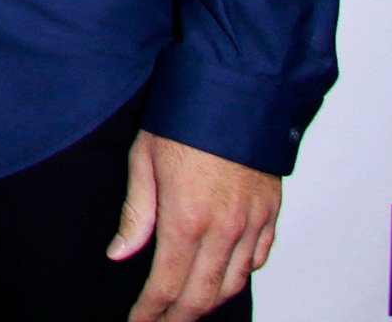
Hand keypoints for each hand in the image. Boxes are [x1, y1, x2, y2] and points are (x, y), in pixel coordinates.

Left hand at [108, 130, 278, 320]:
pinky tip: (223, 277)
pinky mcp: (271, 213)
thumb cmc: (184, 119)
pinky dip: (241, 276)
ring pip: (234, 283)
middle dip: (179, 317)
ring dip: (210, 302)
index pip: (167, 284)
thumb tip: (120, 253)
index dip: (151, 311)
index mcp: (187, 218)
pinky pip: (259, 260)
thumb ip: (136, 214)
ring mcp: (253, 224)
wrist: (236, 91)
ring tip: (187, 309)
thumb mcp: (144, 160)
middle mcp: (225, 229)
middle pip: (203, 295)